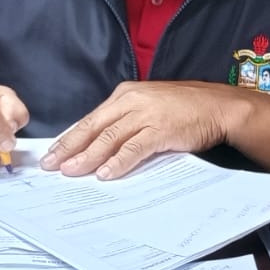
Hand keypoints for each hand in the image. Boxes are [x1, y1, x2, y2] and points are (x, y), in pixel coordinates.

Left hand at [39, 81, 252, 179]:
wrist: (219, 106)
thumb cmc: (185, 108)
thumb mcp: (149, 106)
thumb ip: (126, 120)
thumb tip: (101, 143)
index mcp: (125, 94)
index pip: (90, 119)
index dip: (70, 137)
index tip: (53, 153)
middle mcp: (131, 101)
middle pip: (93, 127)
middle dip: (69, 148)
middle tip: (50, 165)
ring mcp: (146, 114)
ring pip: (108, 138)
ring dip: (87, 157)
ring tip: (70, 172)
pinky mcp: (161, 130)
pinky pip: (134, 149)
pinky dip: (118, 162)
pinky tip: (105, 174)